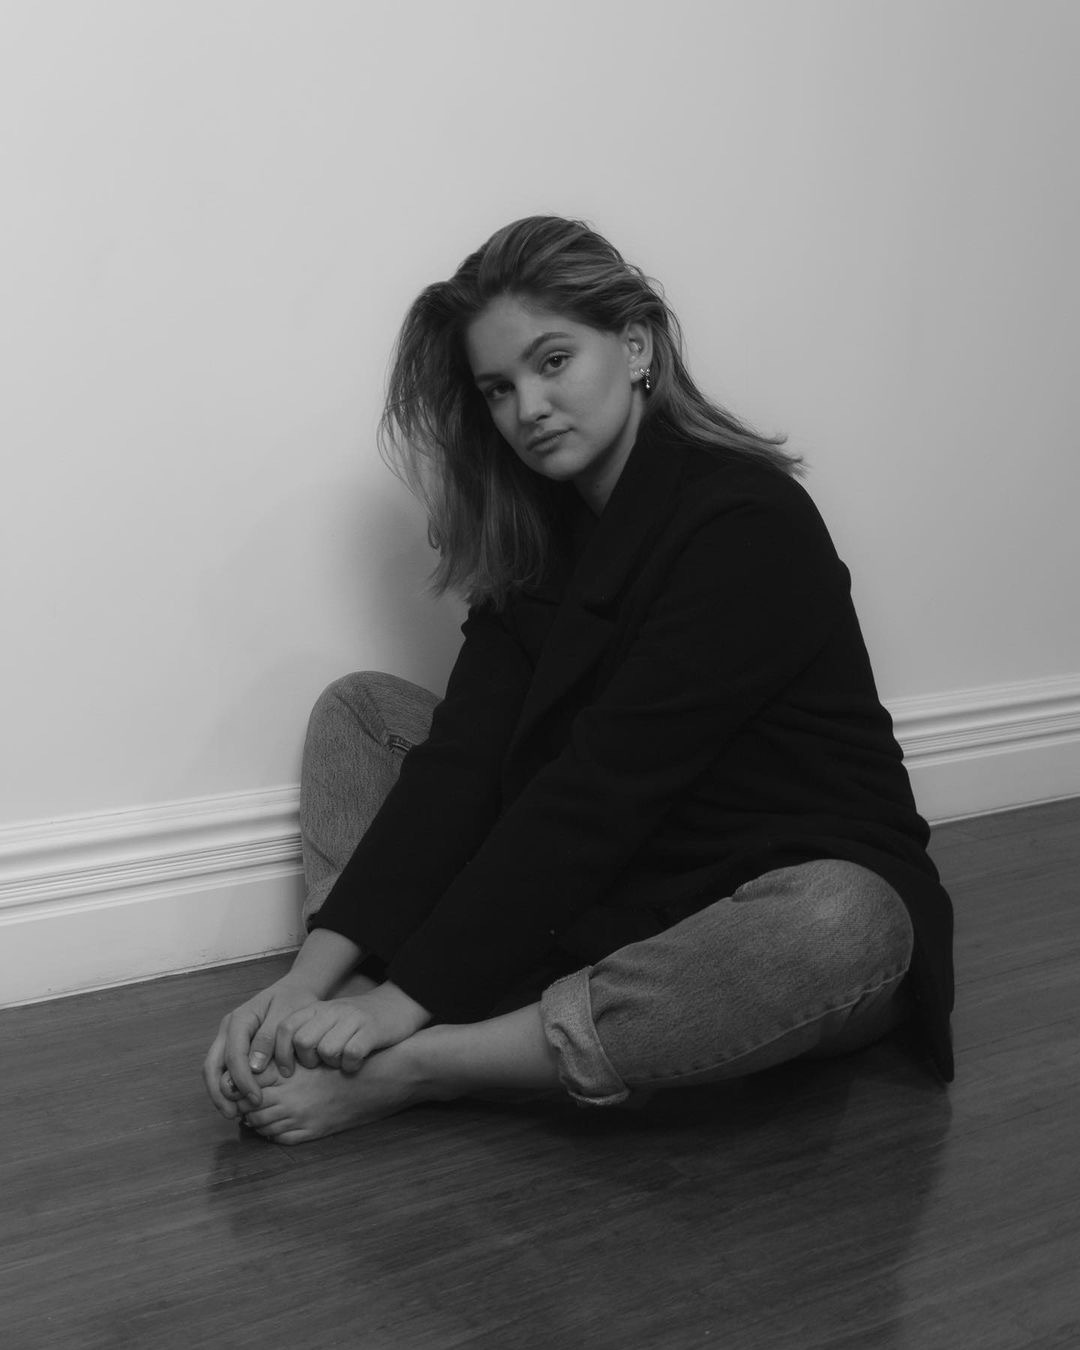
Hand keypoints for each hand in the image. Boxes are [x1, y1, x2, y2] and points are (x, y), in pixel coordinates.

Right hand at [203, 976, 319, 1117]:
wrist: (295, 990)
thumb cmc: (294, 1001)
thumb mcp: (287, 1014)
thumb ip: (270, 1037)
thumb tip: (254, 1067)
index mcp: (239, 1019)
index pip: (233, 1055)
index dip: (242, 1080)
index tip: (257, 1099)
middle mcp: (227, 1029)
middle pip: (212, 1065)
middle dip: (220, 1093)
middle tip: (234, 1114)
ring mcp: (227, 1038)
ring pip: (213, 1070)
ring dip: (220, 1093)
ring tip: (234, 1114)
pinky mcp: (233, 1047)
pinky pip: (223, 1070)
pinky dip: (227, 1087)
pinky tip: (239, 1102)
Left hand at [274, 981, 430, 1075]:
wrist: (397, 1004)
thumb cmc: (356, 1020)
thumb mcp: (327, 1020)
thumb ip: (304, 1033)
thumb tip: (272, 1063)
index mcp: (316, 1008)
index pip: (285, 1028)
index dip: (280, 1053)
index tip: (287, 1072)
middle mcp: (332, 1011)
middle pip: (303, 1041)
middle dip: (307, 1062)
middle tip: (319, 1067)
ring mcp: (352, 1019)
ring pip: (327, 1050)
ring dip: (332, 1064)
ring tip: (340, 1063)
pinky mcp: (372, 1030)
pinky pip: (352, 1054)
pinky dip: (351, 1066)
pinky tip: (356, 1065)